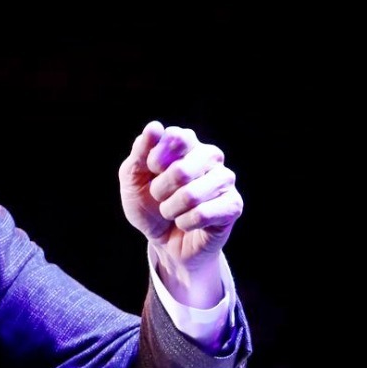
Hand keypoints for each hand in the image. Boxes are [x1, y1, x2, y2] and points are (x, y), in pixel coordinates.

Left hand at [118, 121, 242, 306]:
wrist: (163, 241)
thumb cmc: (149, 205)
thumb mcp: (133, 178)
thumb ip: (140, 151)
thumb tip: (155, 126)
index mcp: (187, 142)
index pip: (176, 137)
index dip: (155, 160)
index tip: (150, 171)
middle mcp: (210, 156)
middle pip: (181, 170)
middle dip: (160, 191)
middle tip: (159, 197)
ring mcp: (224, 179)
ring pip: (191, 195)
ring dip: (171, 210)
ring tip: (172, 212)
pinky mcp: (233, 205)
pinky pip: (202, 214)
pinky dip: (185, 223)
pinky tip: (187, 223)